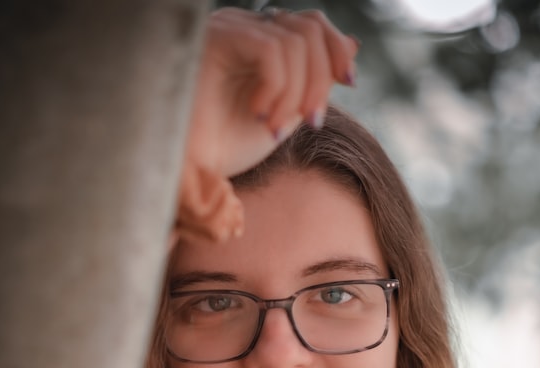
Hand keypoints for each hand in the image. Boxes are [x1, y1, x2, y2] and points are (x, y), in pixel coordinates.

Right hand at [185, 7, 358, 178]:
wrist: (186, 172)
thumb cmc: (225, 147)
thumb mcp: (286, 111)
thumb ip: (314, 79)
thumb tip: (353, 43)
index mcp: (258, 41)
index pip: (311, 23)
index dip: (337, 49)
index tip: (348, 83)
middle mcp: (241, 26)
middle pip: (310, 28)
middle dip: (320, 79)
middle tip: (309, 121)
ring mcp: (227, 28)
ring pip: (296, 41)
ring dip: (296, 92)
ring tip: (273, 127)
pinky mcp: (215, 38)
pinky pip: (272, 49)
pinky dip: (277, 88)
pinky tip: (258, 113)